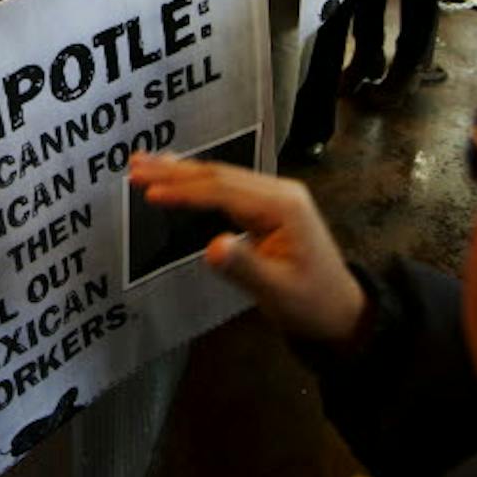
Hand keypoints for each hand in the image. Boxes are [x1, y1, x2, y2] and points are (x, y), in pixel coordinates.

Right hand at [131, 152, 366, 343]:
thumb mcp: (278, 292)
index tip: (149, 192)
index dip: (185, 190)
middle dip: (175, 171)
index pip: (224, 190)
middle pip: (219, 175)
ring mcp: (274, 197)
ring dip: (181, 172)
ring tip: (143, 164)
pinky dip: (197, 183)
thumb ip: (244, 266)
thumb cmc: (311, 305)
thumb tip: (211, 247)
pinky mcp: (267, 208)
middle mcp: (279, 192)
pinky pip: (226, 189)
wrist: (341, 312)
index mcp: (283, 206)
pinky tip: (176, 176)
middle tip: (134, 167)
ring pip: (220, 178)